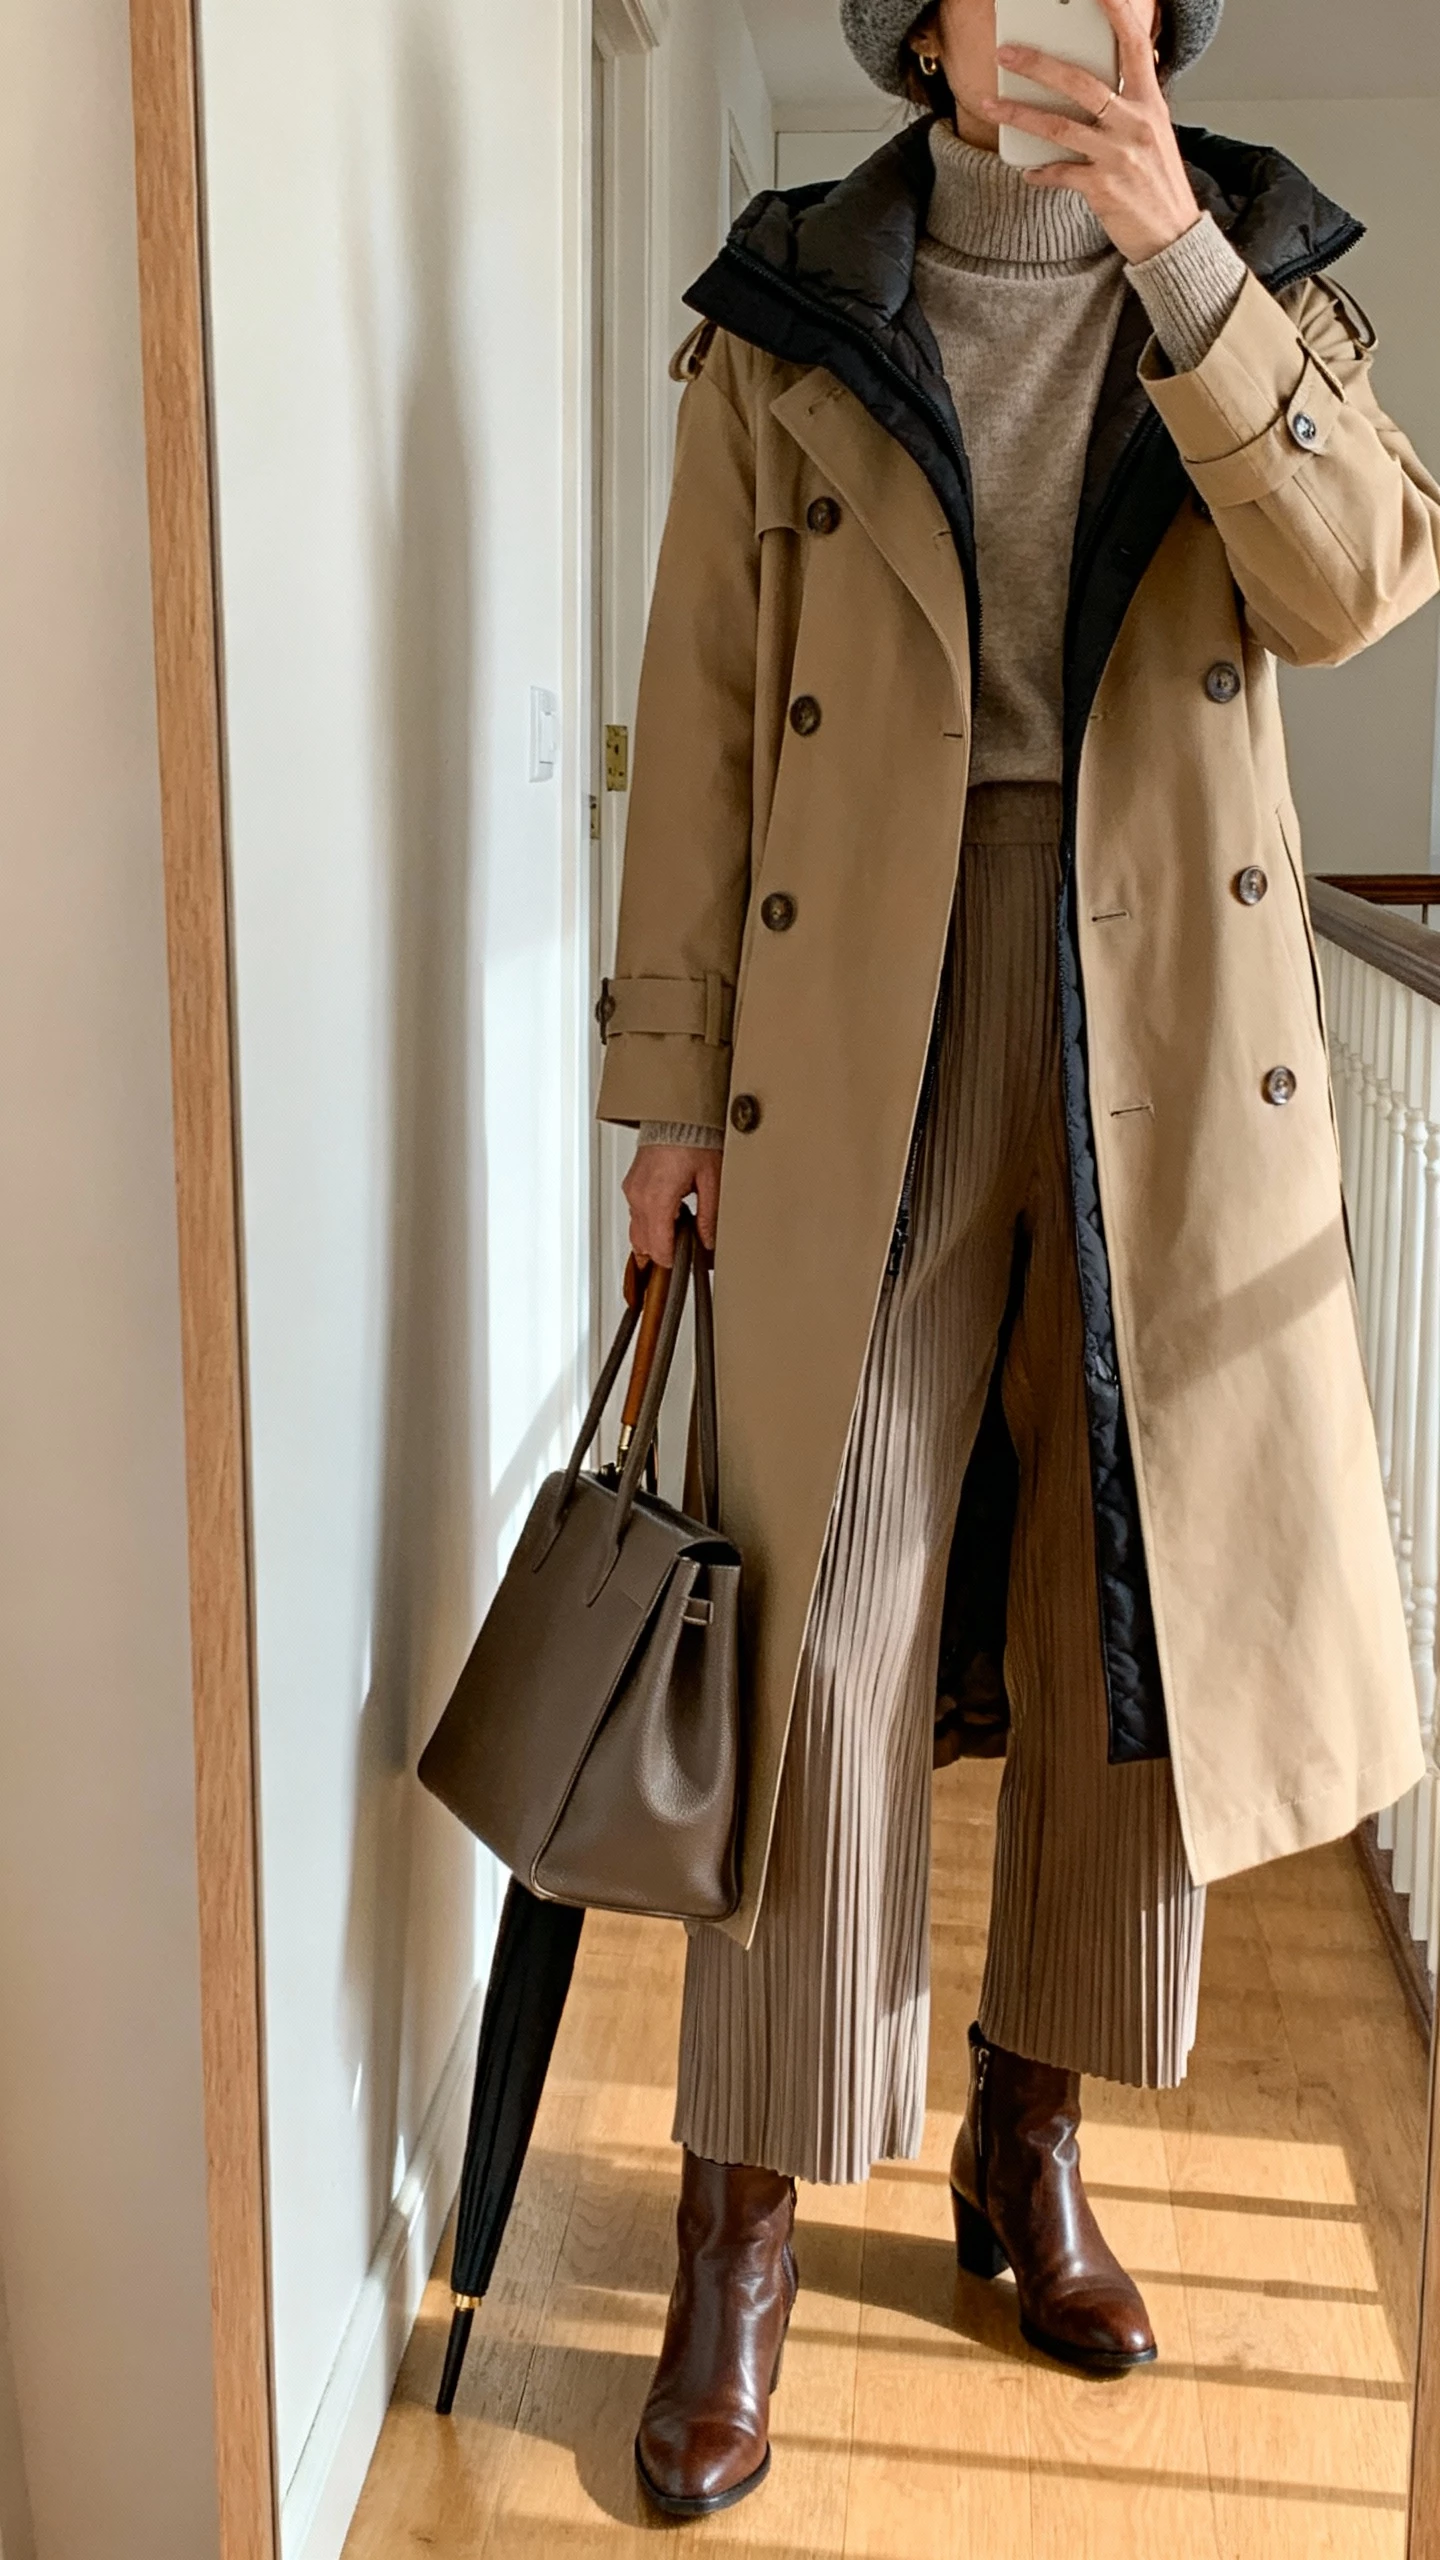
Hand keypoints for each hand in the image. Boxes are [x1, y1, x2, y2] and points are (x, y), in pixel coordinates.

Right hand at [623, 1143, 722, 1269]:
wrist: (677, 1115)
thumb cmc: (693, 1138)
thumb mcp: (711, 1181)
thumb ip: (709, 1216)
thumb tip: (707, 1240)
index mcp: (657, 1199)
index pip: (658, 1247)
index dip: (671, 1263)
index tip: (682, 1267)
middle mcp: (639, 1196)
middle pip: (643, 1244)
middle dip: (661, 1255)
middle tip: (682, 1259)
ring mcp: (633, 1190)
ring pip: (636, 1231)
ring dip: (653, 1240)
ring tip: (676, 1241)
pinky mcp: (633, 1184)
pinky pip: (635, 1214)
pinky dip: (649, 1224)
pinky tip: (668, 1220)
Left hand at [984, 0, 1201, 266]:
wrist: (1172, 235)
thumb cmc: (1159, 184)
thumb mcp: (1154, 134)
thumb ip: (1131, 106)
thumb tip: (1103, 85)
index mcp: (1150, 103)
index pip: (1133, 45)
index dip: (1115, 13)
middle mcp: (1135, 123)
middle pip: (1080, 82)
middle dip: (1038, 64)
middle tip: (1007, 54)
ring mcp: (1118, 155)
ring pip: (1059, 126)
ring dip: (1020, 114)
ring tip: (992, 105)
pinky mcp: (1103, 187)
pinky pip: (1060, 173)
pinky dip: (1040, 172)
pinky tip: (1027, 172)